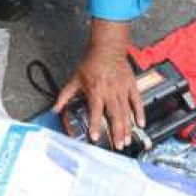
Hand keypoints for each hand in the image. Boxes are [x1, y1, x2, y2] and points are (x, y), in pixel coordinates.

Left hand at [52, 21, 143, 149]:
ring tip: (127, 140)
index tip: (94, 137)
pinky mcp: (131, 86)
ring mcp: (122, 90)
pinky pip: (137, 101)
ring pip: (126, 112)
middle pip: (114, 116)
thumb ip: (65, 95)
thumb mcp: (75, 79)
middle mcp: (110, 93)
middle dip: (117, 132)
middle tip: (118, 145)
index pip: (95, 112)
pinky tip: (141, 124)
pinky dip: (140, 112)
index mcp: (96, 92)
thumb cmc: (91, 63)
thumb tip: (54, 108)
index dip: (94, 125)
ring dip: (127, 127)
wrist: (107, 49)